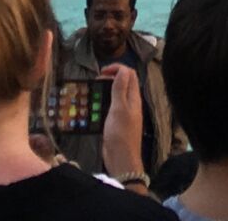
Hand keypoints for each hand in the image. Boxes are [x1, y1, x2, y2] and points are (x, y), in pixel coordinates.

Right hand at [97, 62, 144, 181]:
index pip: (129, 74)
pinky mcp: (118, 121)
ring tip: (93, 91)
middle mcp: (131, 103)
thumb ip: (120, 89)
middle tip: (96, 81)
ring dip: (106, 89)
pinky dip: (104, 101)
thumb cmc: (121, 134)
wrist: (121, 159)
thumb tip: (123, 70)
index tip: (102, 72)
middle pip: (123, 82)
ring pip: (117, 94)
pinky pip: (112, 106)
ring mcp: (125, 112)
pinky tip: (95, 106)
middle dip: (110, 77)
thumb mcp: (119, 109)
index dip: (117, 69)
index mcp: (134, 98)